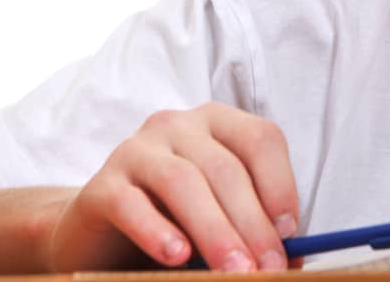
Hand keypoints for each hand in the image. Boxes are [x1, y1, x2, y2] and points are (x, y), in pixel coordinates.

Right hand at [44, 103, 302, 272]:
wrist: (98, 236)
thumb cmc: (173, 223)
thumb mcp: (219, 221)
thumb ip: (251, 233)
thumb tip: (289, 261)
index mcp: (216, 123)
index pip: (260, 139)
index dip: (280, 185)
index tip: (291, 234)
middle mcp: (177, 125)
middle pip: (224, 168)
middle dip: (251, 224)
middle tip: (267, 269)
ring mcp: (136, 150)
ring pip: (182, 181)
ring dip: (214, 230)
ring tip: (234, 271)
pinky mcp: (101, 185)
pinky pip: (131, 203)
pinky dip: (157, 231)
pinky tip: (177, 257)